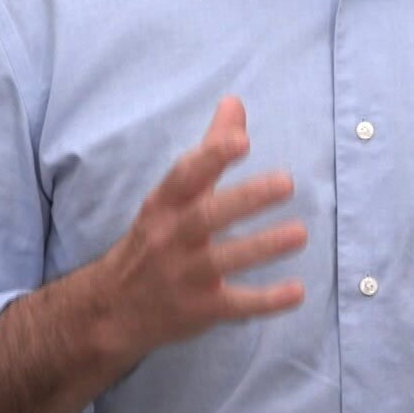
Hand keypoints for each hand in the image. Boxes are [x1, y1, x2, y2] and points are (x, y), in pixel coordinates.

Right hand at [95, 96, 306, 356]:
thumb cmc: (156, 238)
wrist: (112, 309)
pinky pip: (235, 306)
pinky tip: (297, 291)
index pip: (184, 177)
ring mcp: (183, 276)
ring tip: (301, 233)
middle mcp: (170, 238)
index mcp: (164, 205)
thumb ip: (209, 151)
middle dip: (246, 199)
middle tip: (287, 182)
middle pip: (206, 216)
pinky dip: (266, 301)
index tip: (241, 140)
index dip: (211, 157)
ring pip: (223, 260)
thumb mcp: (173, 196)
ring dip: (262, 247)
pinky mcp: (198, 310)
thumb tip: (234, 102)